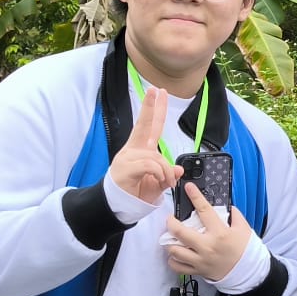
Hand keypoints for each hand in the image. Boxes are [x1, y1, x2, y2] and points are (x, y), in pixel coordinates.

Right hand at [109, 84, 182, 206]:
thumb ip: (168, 173)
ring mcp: (128, 157)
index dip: (154, 109)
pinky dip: (160, 174)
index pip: (151, 125)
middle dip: (151, 107)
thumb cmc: (136, 191)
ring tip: (166, 182)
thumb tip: (178, 169)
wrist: (118, 205)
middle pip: (145, 125)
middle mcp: (134, 149)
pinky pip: (151, 166)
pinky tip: (160, 180)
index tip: (157, 92)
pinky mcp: (126, 167)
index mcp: (141, 149)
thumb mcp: (158, 182)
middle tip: (156, 90)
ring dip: (167, 172)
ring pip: (157, 157)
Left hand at [163, 183, 255, 283]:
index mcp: (219, 233)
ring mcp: (201, 259)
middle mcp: (207, 246)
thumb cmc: (245, 249)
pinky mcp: (197, 270)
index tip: (189, 188)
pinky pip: (177, 266)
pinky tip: (176, 254)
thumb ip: (234, 214)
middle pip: (180, 232)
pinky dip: (173, 260)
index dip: (195, 196)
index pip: (204, 210)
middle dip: (171, 223)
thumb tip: (225, 205)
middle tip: (170, 220)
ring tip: (172, 238)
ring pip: (175, 251)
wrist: (247, 270)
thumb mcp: (243, 228)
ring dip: (170, 243)